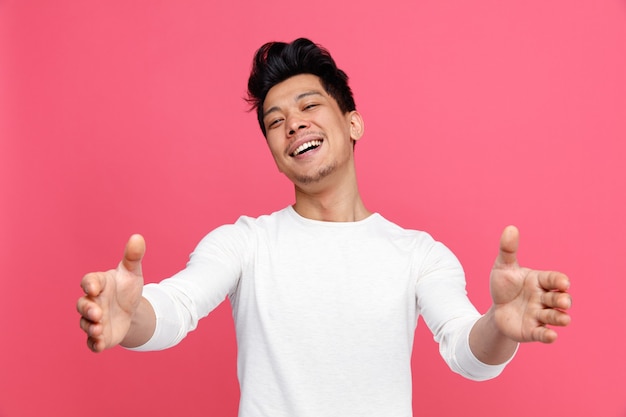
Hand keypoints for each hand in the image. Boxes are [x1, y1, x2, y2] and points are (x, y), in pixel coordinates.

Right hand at [77, 234, 145, 351]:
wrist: (131, 309)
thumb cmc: (127, 287)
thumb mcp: (132, 272)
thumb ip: (133, 256)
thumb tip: (138, 237)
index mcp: (98, 284)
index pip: (89, 281)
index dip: (89, 284)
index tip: (94, 287)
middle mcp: (92, 302)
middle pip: (83, 305)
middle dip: (88, 309)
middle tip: (97, 313)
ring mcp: (94, 320)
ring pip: (86, 324)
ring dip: (91, 327)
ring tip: (98, 329)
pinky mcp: (100, 335)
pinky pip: (92, 342)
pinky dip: (94, 344)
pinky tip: (100, 345)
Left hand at [490, 226, 571, 343]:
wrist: (497, 309)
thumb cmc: (505, 286)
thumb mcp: (503, 267)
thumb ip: (508, 250)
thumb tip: (510, 228)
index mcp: (540, 281)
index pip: (553, 279)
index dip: (559, 281)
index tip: (563, 282)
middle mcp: (544, 299)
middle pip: (558, 298)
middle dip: (562, 299)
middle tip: (563, 301)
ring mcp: (539, 315)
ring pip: (554, 317)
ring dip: (560, 318)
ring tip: (564, 319)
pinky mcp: (532, 331)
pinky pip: (542, 334)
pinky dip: (548, 336)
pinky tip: (551, 336)